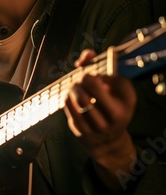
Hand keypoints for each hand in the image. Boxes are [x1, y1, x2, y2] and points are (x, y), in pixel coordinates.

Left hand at [64, 50, 137, 193]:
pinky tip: (72, 97)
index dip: (98, 71)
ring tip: (77, 86)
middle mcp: (115, 115)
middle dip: (84, 77)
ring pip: (79, 97)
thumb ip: (101, 65)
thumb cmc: (111, 105)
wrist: (108, 139)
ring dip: (74, 86)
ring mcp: (98, 125)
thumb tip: (86, 55)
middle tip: (83, 78)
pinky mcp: (82, 131)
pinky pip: (68, 106)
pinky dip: (68, 97)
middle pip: (92, 85)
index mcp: (126, 102)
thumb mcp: (117, 87)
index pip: (111, 78)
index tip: (97, 75)